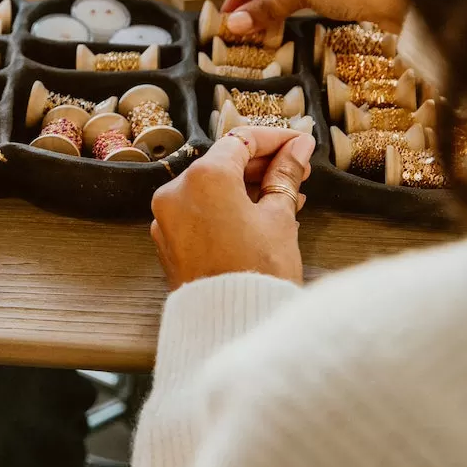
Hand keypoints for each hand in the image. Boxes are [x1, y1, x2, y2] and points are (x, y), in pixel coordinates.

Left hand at [150, 128, 315, 288]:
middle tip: (297, 171)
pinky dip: (227, 209)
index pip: (241, 141)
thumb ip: (286, 176)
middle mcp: (176, 191)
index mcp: (203, 176)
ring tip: (287, 197)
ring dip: (246, 188)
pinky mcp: (168, 241)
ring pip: (211, 189)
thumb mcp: (280, 217)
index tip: (299, 144)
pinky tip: (260, 216)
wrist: (231, 325)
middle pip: (222, 163)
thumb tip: (297, 149)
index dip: (274, 140)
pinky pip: (199, 212)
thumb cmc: (259, 271)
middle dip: (262, 166)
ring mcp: (167, 218)